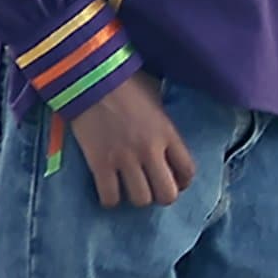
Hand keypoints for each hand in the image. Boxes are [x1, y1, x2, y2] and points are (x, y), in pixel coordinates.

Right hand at [68, 71, 194, 208]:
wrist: (90, 77)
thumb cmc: (125, 82)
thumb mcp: (156, 97)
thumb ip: (163, 122)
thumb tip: (165, 136)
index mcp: (167, 133)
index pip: (188, 171)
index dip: (182, 181)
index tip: (174, 180)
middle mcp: (150, 150)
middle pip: (167, 194)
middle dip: (161, 195)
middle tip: (152, 188)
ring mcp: (125, 159)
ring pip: (140, 200)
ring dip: (136, 197)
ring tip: (129, 188)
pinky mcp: (99, 164)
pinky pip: (110, 197)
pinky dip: (110, 199)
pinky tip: (109, 189)